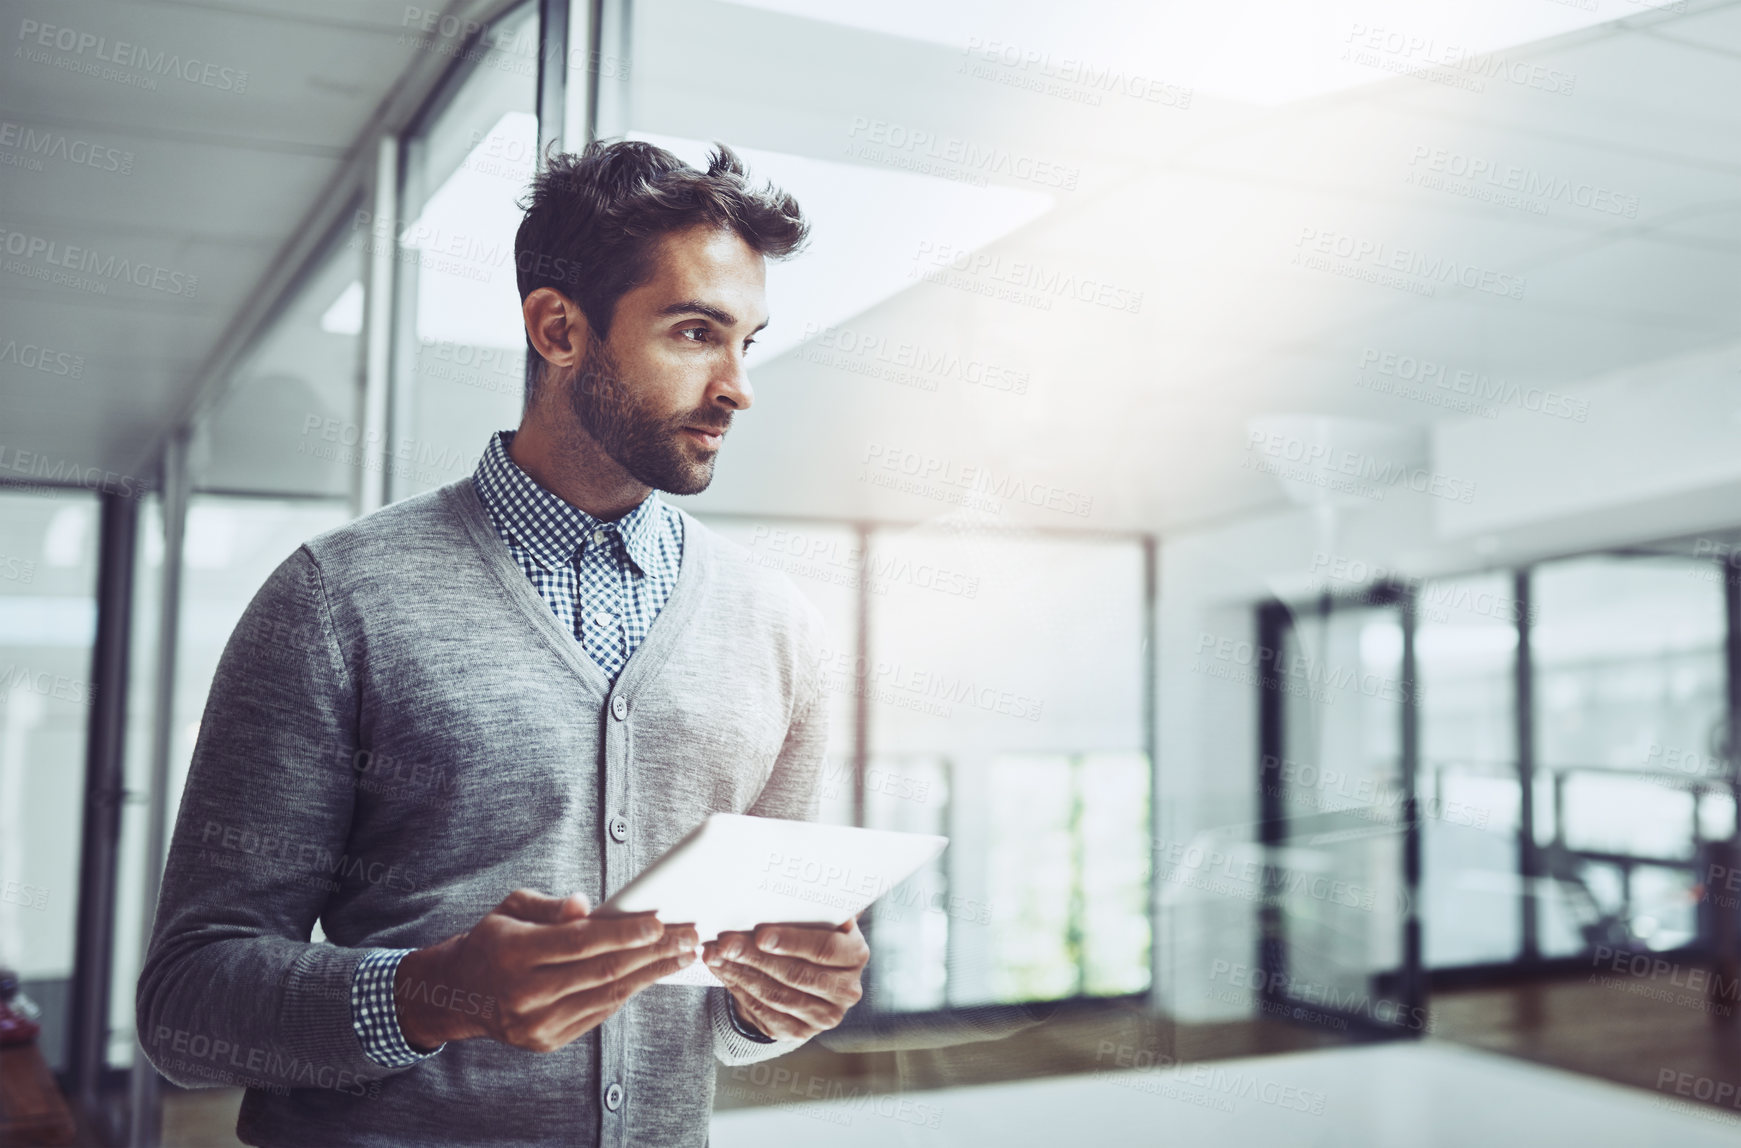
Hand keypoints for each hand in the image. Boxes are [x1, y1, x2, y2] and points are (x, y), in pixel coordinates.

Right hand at [394, 889, 697, 1052]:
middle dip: (653, 952)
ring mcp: (536, 1024)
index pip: (579, 943)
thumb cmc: (494, 940)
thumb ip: (549, 907)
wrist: (459, 993)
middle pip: (602, 971)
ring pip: (606, 996)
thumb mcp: (511, 909)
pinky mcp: (547, 1041)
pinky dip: (628, 991)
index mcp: (513, 953)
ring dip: (651, 974)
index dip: (623, 932)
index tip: (661, 922)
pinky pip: (598, 1013)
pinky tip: (652, 973)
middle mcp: (524, 993)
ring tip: (683, 955)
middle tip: (690, 936)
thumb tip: (584, 907)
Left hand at [702, 917, 867, 1040]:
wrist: (808, 976)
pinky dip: (739, 990)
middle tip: (725, 942)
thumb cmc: (811, 935)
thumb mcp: (819, 919)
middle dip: (755, 957)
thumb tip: (793, 884)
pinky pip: (765, 1012)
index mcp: (855, 955)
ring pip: (776, 995)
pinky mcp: (800, 1032)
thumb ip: (814, 907)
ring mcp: (825, 1016)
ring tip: (715, 954)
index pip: (825, 949)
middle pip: (796, 974)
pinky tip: (723, 971)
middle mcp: (846, 989)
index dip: (792, 942)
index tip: (761, 935)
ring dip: (741, 973)